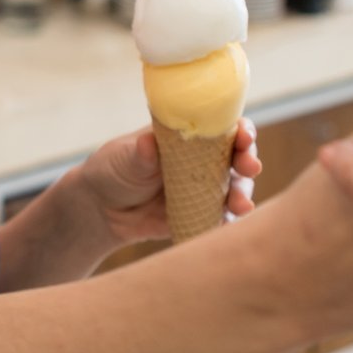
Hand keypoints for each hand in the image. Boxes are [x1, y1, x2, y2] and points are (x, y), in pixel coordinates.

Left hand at [74, 120, 260, 245]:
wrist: (102, 209)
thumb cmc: (114, 169)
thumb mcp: (123, 157)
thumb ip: (139, 153)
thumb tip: (147, 143)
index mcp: (190, 137)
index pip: (223, 128)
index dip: (239, 130)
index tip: (244, 136)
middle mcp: (204, 160)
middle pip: (238, 158)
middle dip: (248, 161)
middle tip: (250, 168)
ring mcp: (205, 189)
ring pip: (235, 189)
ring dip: (243, 195)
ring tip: (240, 206)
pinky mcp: (201, 216)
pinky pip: (221, 219)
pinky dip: (229, 222)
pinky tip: (230, 224)